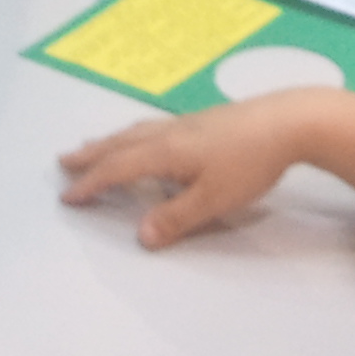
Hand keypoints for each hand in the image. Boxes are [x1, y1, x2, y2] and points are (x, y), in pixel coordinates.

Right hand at [59, 93, 322, 248]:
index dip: (91, 184)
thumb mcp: (213, 199)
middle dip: (92, 155)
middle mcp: (170, 132)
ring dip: (111, 141)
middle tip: (64, 160)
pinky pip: (154, 126)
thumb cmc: (250, 162)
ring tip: (95, 146)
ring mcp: (187, 123)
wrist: (290, 120)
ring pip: (137, 130)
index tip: (67, 196)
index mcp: (165, 151)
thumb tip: (139, 235)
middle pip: (121, 143)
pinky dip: (135, 134)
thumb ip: (175, 218)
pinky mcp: (205, 120)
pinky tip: (147, 138)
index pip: (118, 169)